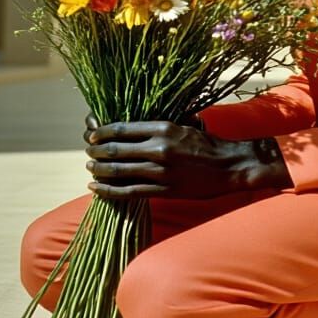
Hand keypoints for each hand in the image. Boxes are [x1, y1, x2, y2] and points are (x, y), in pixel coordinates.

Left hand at [83, 118, 291, 200]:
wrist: (230, 166)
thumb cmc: (207, 144)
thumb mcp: (183, 125)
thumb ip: (159, 127)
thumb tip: (134, 127)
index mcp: (163, 127)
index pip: (123, 128)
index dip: (102, 132)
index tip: (92, 136)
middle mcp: (159, 148)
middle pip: (116, 149)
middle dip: (97, 152)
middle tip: (88, 153)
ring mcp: (160, 171)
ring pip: (119, 171)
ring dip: (99, 171)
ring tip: (90, 170)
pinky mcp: (164, 190)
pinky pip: (130, 191)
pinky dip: (109, 190)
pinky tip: (97, 189)